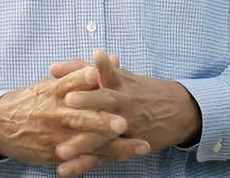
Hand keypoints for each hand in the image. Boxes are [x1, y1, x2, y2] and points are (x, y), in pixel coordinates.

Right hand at [0, 65, 145, 170]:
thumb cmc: (31, 100)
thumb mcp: (50, 83)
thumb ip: (80, 73)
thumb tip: (112, 58)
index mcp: (55, 91)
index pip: (72, 82)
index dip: (87, 77)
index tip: (101, 73)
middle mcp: (55, 113)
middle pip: (81, 116)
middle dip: (102, 121)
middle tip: (123, 122)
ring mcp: (55, 135)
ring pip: (84, 141)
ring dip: (109, 144)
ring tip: (135, 145)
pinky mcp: (54, 152)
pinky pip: (79, 158)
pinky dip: (96, 160)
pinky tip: (117, 162)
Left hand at [52, 51, 200, 158]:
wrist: (178, 110)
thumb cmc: (139, 90)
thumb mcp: (116, 75)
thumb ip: (81, 70)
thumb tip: (51, 68)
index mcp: (119, 84)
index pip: (105, 74)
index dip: (94, 69)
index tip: (83, 62)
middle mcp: (123, 104)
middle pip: (105, 102)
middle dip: (88, 102)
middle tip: (68, 101)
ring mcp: (126, 127)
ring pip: (102, 135)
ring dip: (82, 143)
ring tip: (61, 150)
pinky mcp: (124, 147)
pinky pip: (102, 157)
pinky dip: (83, 164)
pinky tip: (65, 171)